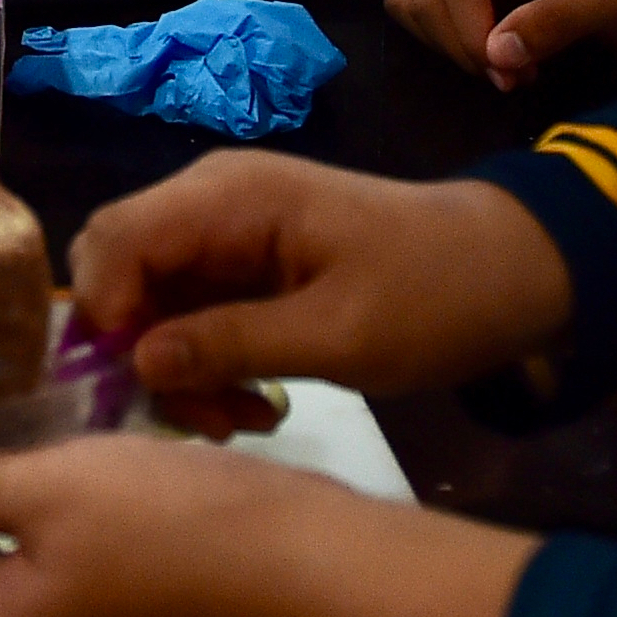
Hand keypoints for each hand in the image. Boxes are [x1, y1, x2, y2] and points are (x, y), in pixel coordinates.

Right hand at [68, 152, 572, 403]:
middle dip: (138, 350)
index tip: (143, 387)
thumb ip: (232, 345)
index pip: (115, 238)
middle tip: (197, 414)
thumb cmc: (434, 296)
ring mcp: (226, 233)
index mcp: (230, 197)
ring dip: (178, 368)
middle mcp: (212, 202)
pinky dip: (205, 362)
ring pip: (150, 301)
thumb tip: (136, 362)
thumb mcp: (339, 336)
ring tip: (241, 419)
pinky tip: (253, 403)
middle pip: (120, 270)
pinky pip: (189, 313)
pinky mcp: (244, 266)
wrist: (510, 273)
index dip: (106, 313)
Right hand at [387, 0, 616, 89]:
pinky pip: (418, 3)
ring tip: (502, 63)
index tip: (512, 77)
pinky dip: (441, 35)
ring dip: (450, 43)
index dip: (472, 39)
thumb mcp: (610, 2)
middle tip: (515, 76)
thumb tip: (496, 54)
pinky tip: (485, 49)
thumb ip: (555, 23)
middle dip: (465, 47)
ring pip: (415, 1)